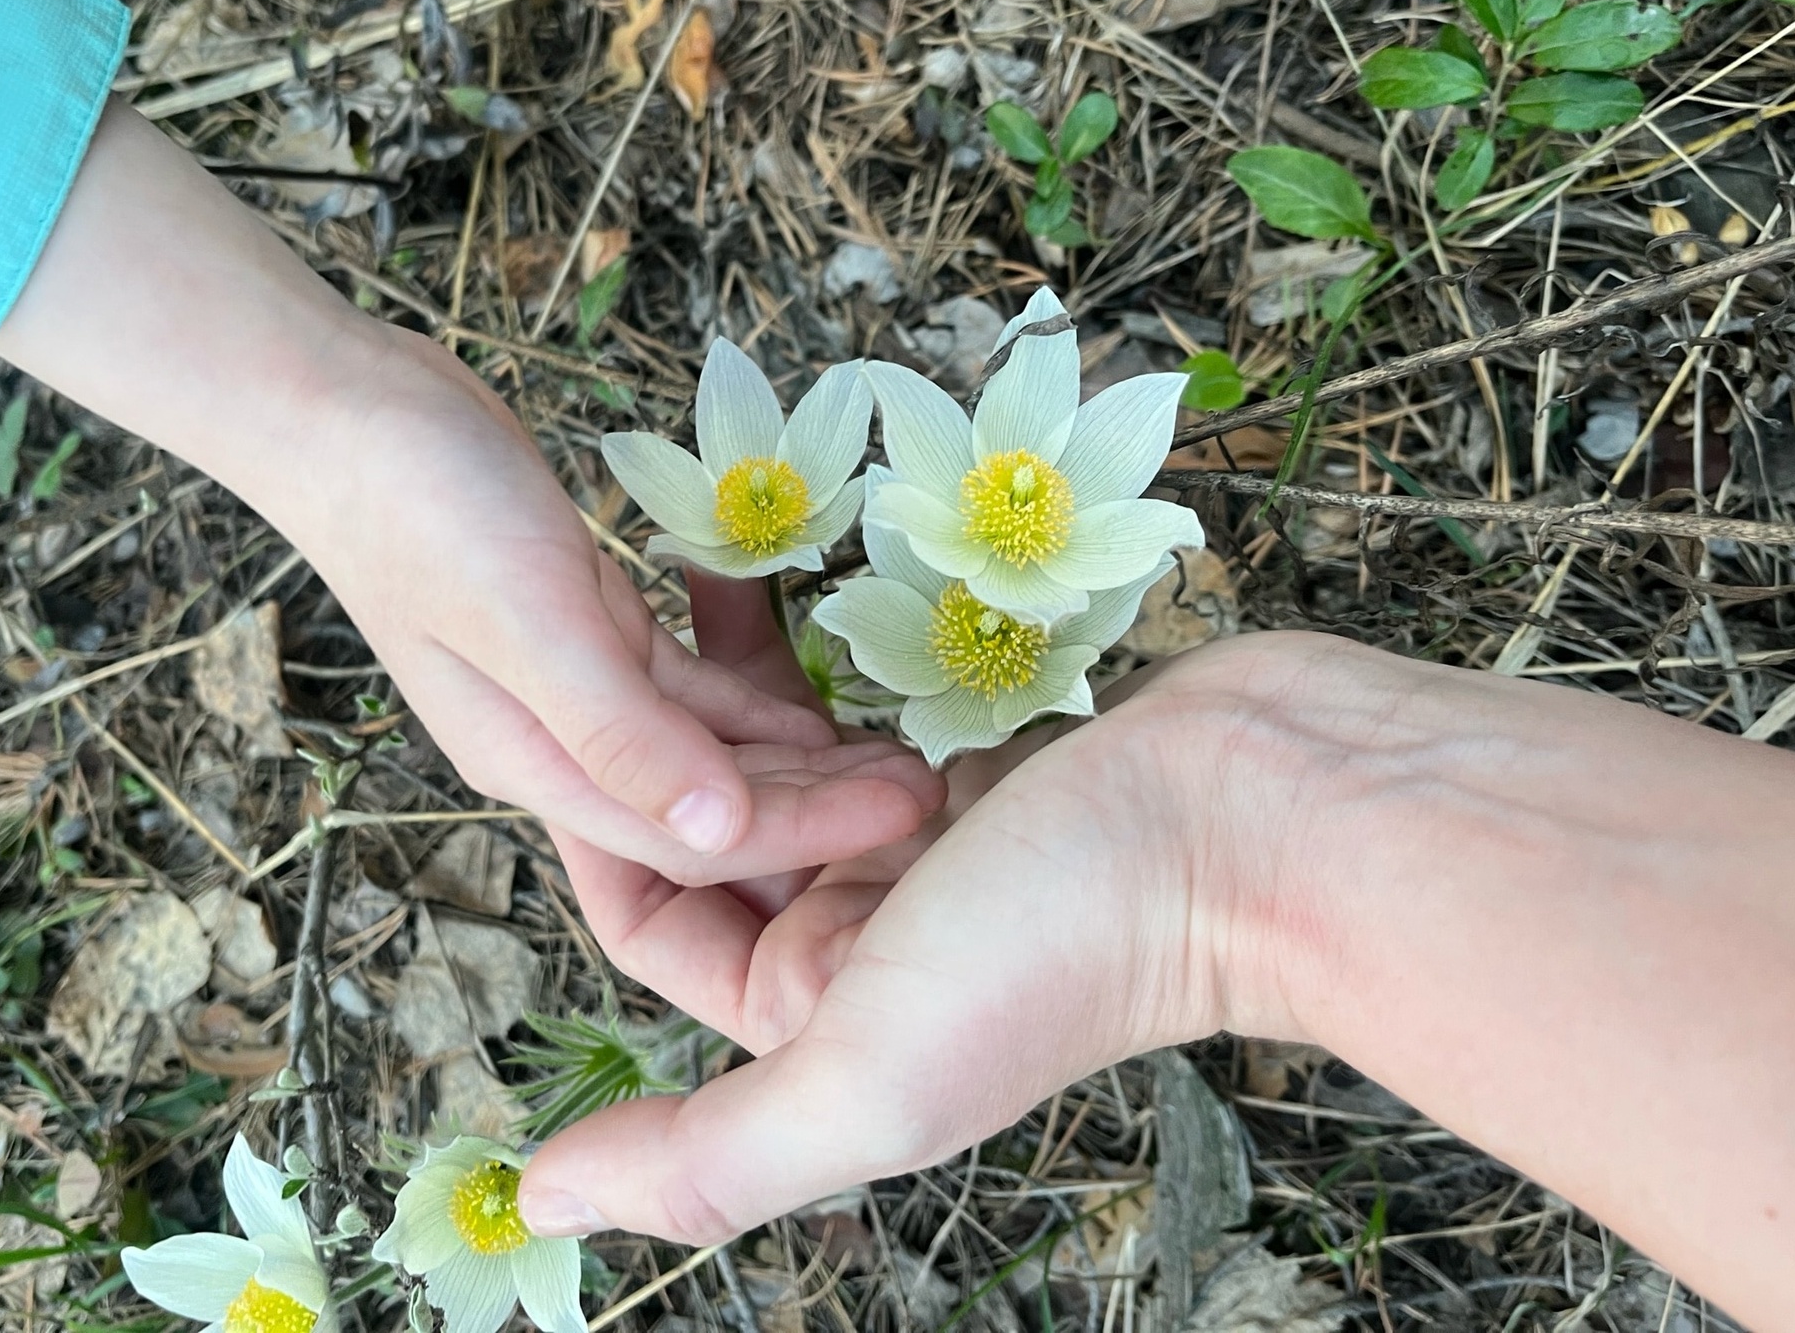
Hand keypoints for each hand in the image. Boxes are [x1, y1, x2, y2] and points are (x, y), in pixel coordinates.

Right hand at [305, 348, 944, 883]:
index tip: (911, 809)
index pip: (691, 835)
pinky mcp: (583, 620)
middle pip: (706, 802)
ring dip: (795, 755)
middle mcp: (555, 742)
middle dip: (816, 806)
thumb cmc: (421, 507)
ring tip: (897, 749)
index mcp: (536, 763)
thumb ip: (618, 730)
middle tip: (931, 788)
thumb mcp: (529, 619)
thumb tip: (721, 831)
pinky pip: (684, 681)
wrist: (342, 406)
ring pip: (703, 746)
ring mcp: (567, 684)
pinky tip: (815, 697)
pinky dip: (747, 694)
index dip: (805, 829)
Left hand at [519, 635, 1794, 1332]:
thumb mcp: (864, 1079)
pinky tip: (790, 593)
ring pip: (786, 769)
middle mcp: (866, 945)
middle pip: (720, 841)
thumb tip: (538, 1205)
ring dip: (739, 695)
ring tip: (695, 589)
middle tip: (635, 621)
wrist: (1256, 819)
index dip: (603, 838)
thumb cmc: (1057, 948)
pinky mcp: (984, 769)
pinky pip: (865, 717)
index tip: (571, 720)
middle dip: (674, 746)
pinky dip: (824, 667)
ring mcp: (928, 850)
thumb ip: (704, 1157)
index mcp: (819, 1022)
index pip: (659, 928)